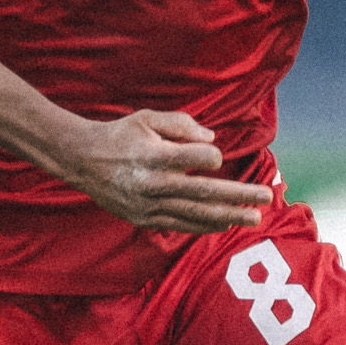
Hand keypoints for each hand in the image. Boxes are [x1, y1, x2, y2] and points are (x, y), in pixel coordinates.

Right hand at [54, 109, 275, 233]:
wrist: (80, 160)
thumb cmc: (119, 135)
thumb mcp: (147, 118)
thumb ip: (182, 124)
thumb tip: (213, 138)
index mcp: (154, 155)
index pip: (197, 157)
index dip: (212, 156)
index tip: (215, 156)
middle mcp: (153, 183)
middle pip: (205, 191)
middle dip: (238, 195)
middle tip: (265, 198)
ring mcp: (148, 205)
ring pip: (196, 213)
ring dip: (228, 216)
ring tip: (253, 217)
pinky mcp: (143, 218)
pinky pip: (180, 225)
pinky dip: (204, 226)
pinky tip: (225, 224)